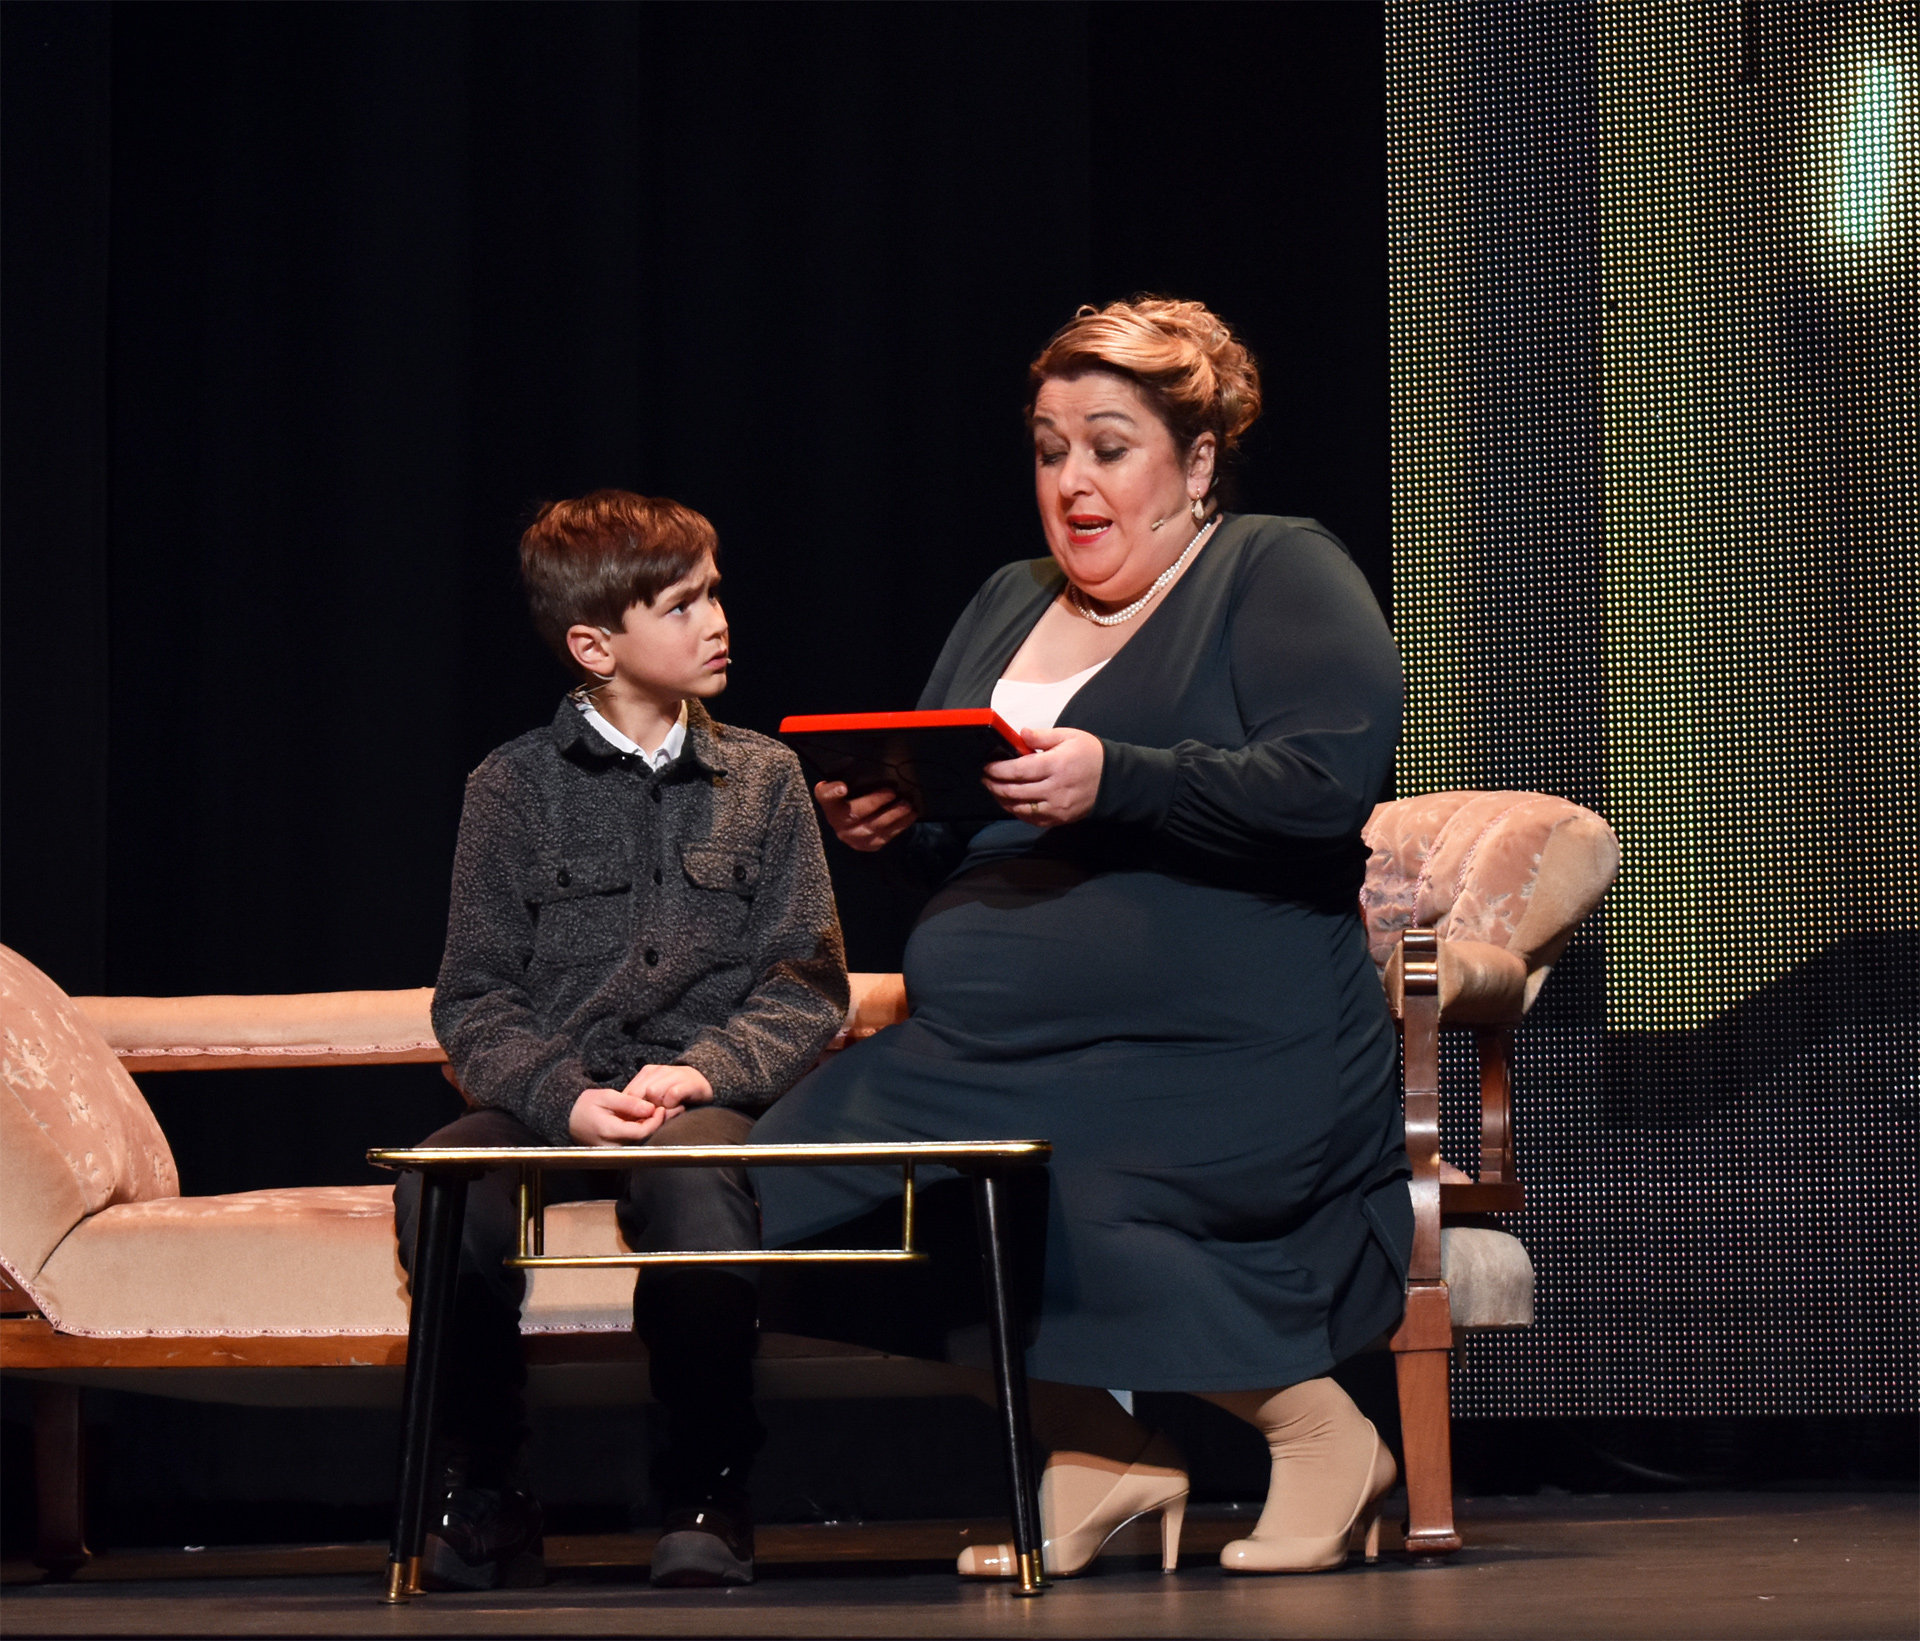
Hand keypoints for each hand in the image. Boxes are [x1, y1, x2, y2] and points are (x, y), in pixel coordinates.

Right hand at [569, 1085, 671, 1145]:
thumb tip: (650, 1108)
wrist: (570, 1122)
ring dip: (658, 1127)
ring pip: (644, 1142)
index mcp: (608, 1132)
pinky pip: (638, 1143)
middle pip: (646, 1139)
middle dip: (662, 1123)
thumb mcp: (605, 1097)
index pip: (641, 1131)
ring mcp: (616, 1152)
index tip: (663, 1107)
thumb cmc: (586, 1106)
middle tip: (678, 1108)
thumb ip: (628, 1102)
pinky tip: (657, 1119)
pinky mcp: (618, 1153)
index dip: (656, 1120)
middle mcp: (613, 1147)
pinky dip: (649, 1130)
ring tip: (672, 1111)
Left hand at [622, 1063, 713, 1111]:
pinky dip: (673, 1105)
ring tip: (668, 1111)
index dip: (630, 1109)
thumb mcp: (657, 1094)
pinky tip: (679, 1107)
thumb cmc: (678, 1092)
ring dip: (658, 1107)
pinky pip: (672, 1095)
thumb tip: (625, 1116)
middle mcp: (658, 1070)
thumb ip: (641, 1101)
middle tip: (653, 1118)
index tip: (636, 1120)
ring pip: (653, 1092)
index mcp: (648, 1072)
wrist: (708, 1082)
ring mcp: (674, 1074)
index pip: (628, 1092)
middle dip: (642, 1109)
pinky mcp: (688, 1082)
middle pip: (638, 1093)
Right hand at [815, 780, 917, 851]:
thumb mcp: (846, 780)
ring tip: (906, 805)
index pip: (825, 796)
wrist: (852, 821)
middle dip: (875, 802)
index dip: (832, 792)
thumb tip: (854, 760)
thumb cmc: (852, 795)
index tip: (843, 787)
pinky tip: (910, 815)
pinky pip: (885, 837)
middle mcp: (837, 822)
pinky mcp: (867, 845)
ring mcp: (852, 837)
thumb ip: (846, 770)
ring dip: (892, 816)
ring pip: (873, 828)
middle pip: (854, 814)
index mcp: (829, 802)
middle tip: (892, 793)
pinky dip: (900, 826)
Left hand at [982, 726, 1103, 826]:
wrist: (1113, 780)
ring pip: (1019, 808)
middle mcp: (1054, 789)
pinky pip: (1031, 818)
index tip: (987, 766)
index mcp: (1056, 765)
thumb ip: (1042, 736)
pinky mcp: (1059, 818)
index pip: (1018, 770)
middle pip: (1014, 791)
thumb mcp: (1069, 736)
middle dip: (995, 785)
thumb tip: (1021, 734)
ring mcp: (1056, 807)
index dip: (998, 770)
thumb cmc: (1090, 755)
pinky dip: (1016, 811)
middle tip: (985, 778)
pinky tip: (1010, 803)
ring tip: (994, 789)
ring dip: (1002, 799)